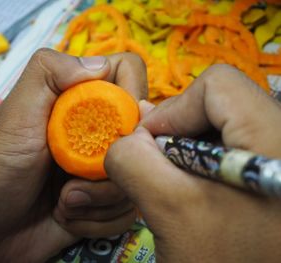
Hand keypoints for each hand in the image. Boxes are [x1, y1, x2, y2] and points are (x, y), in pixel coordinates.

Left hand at [0, 49, 146, 262]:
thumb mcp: (13, 116)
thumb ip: (48, 75)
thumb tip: (100, 63)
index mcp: (77, 102)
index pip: (127, 76)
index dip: (131, 95)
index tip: (117, 126)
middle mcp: (95, 132)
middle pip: (142, 132)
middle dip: (115, 163)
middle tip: (77, 177)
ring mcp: (99, 169)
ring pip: (138, 175)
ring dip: (100, 198)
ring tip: (64, 202)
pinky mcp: (101, 204)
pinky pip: (126, 210)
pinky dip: (97, 219)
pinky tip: (66, 217)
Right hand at [105, 64, 280, 261]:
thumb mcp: (171, 212)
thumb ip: (135, 163)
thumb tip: (130, 138)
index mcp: (278, 139)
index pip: (219, 85)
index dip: (175, 109)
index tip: (150, 144)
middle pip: (220, 105)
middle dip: (178, 134)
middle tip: (160, 170)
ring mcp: (278, 158)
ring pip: (223, 128)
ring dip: (188, 152)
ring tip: (180, 186)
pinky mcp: (270, 172)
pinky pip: (232, 149)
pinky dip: (203, 164)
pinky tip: (198, 192)